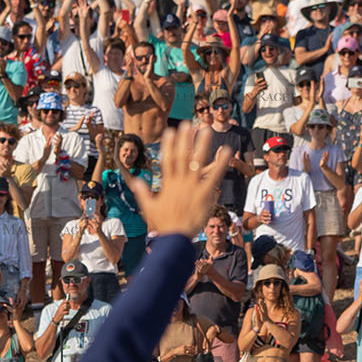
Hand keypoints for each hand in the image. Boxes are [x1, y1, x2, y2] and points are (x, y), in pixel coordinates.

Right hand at [125, 123, 230, 237]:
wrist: (175, 238)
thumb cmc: (163, 224)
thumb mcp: (149, 207)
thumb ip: (142, 192)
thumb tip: (135, 182)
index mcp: (168, 184)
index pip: (168, 159)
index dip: (169, 144)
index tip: (170, 131)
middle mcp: (180, 182)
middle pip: (183, 156)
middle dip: (185, 139)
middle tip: (188, 123)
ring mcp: (193, 187)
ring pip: (198, 161)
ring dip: (202, 144)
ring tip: (206, 129)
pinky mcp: (205, 194)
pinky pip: (214, 175)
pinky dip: (220, 163)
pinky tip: (226, 151)